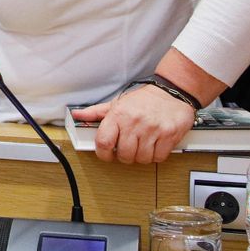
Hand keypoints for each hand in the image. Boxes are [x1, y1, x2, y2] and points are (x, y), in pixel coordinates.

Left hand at [71, 84, 195, 163]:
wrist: (171, 92)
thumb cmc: (144, 100)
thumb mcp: (117, 103)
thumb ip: (96, 112)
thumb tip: (77, 115)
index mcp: (119, 114)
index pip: (103, 142)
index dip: (103, 154)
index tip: (107, 154)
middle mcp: (135, 122)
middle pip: (124, 155)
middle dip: (125, 156)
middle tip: (128, 148)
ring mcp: (152, 129)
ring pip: (141, 158)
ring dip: (141, 156)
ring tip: (142, 145)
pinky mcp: (168, 135)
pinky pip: (158, 157)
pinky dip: (156, 155)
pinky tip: (154, 145)